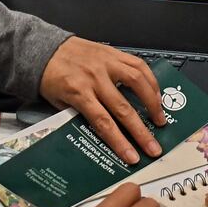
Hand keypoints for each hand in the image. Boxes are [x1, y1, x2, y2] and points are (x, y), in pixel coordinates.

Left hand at [39, 37, 165, 163]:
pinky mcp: (114, 53)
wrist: (47, 49)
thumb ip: (80, 114)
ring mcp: (107, 63)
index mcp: (78, 93)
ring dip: (152, 102)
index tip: (132, 157)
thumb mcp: (58, 102)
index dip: (119, 142)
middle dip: (141, 131)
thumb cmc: (51, 78)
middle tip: (154, 147)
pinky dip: (150, 79)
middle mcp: (95, 78)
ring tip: (160, 118)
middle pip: (123, 108)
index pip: (103, 122)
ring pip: (137, 82)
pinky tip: (156, 92)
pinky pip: (138, 64)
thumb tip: (103, 131)